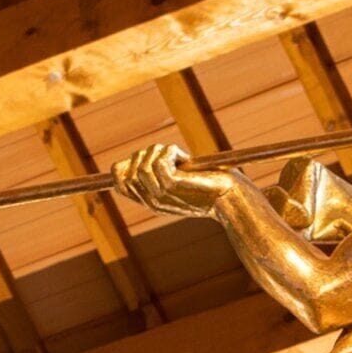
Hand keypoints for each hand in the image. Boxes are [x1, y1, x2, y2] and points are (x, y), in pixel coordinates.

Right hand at [115, 143, 241, 216]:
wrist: (232, 200)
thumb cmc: (212, 186)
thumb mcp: (182, 180)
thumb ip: (163, 172)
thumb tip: (143, 154)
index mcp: (152, 201)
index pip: (119, 183)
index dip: (125, 165)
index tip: (146, 156)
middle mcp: (153, 201)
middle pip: (126, 173)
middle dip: (142, 154)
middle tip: (167, 153)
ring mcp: (162, 195)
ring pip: (141, 165)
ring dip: (158, 151)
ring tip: (178, 155)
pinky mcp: (174, 186)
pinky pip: (159, 162)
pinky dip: (170, 152)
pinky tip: (184, 158)